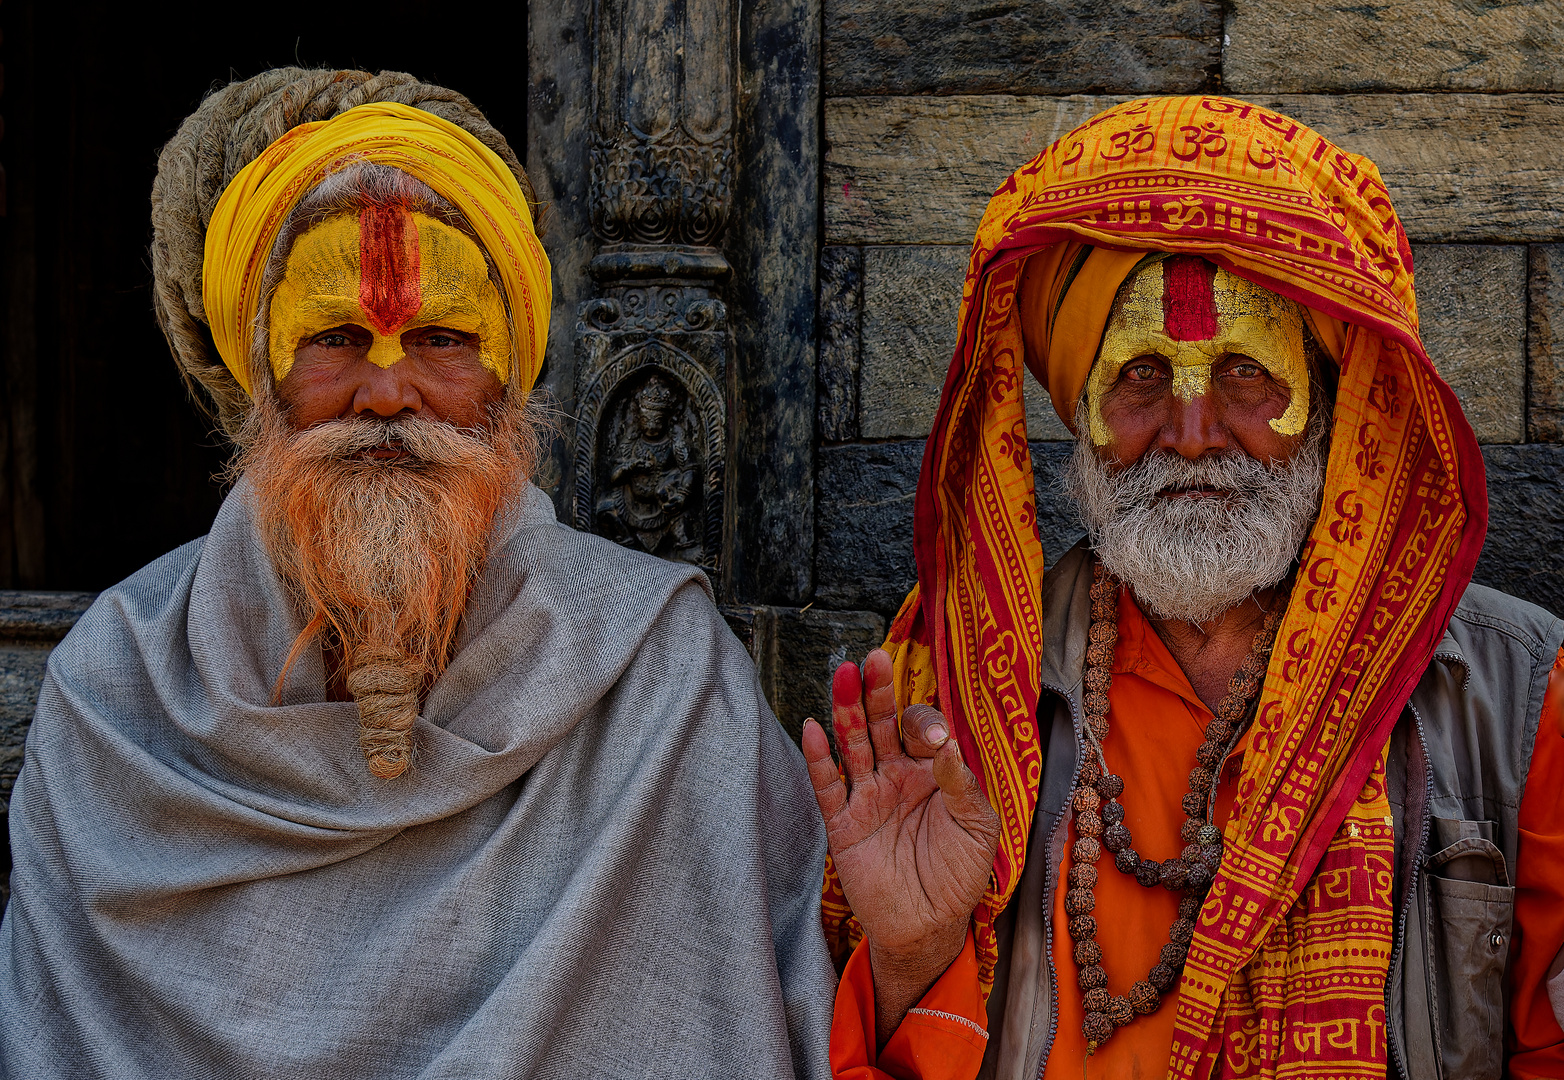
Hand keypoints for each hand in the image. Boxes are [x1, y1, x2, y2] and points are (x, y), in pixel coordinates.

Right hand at [801, 649, 1000, 1042]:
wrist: (929, 926)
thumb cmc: (959, 875)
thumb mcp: (976, 828)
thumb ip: (961, 786)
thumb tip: (946, 746)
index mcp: (931, 772)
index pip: (921, 730)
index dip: (924, 726)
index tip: (933, 742)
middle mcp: (896, 776)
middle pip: (882, 724)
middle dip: (877, 691)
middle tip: (872, 658)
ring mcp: (868, 797)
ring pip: (853, 744)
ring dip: (847, 710)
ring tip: (842, 676)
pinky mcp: (844, 824)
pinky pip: (828, 786)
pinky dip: (819, 758)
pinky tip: (814, 728)